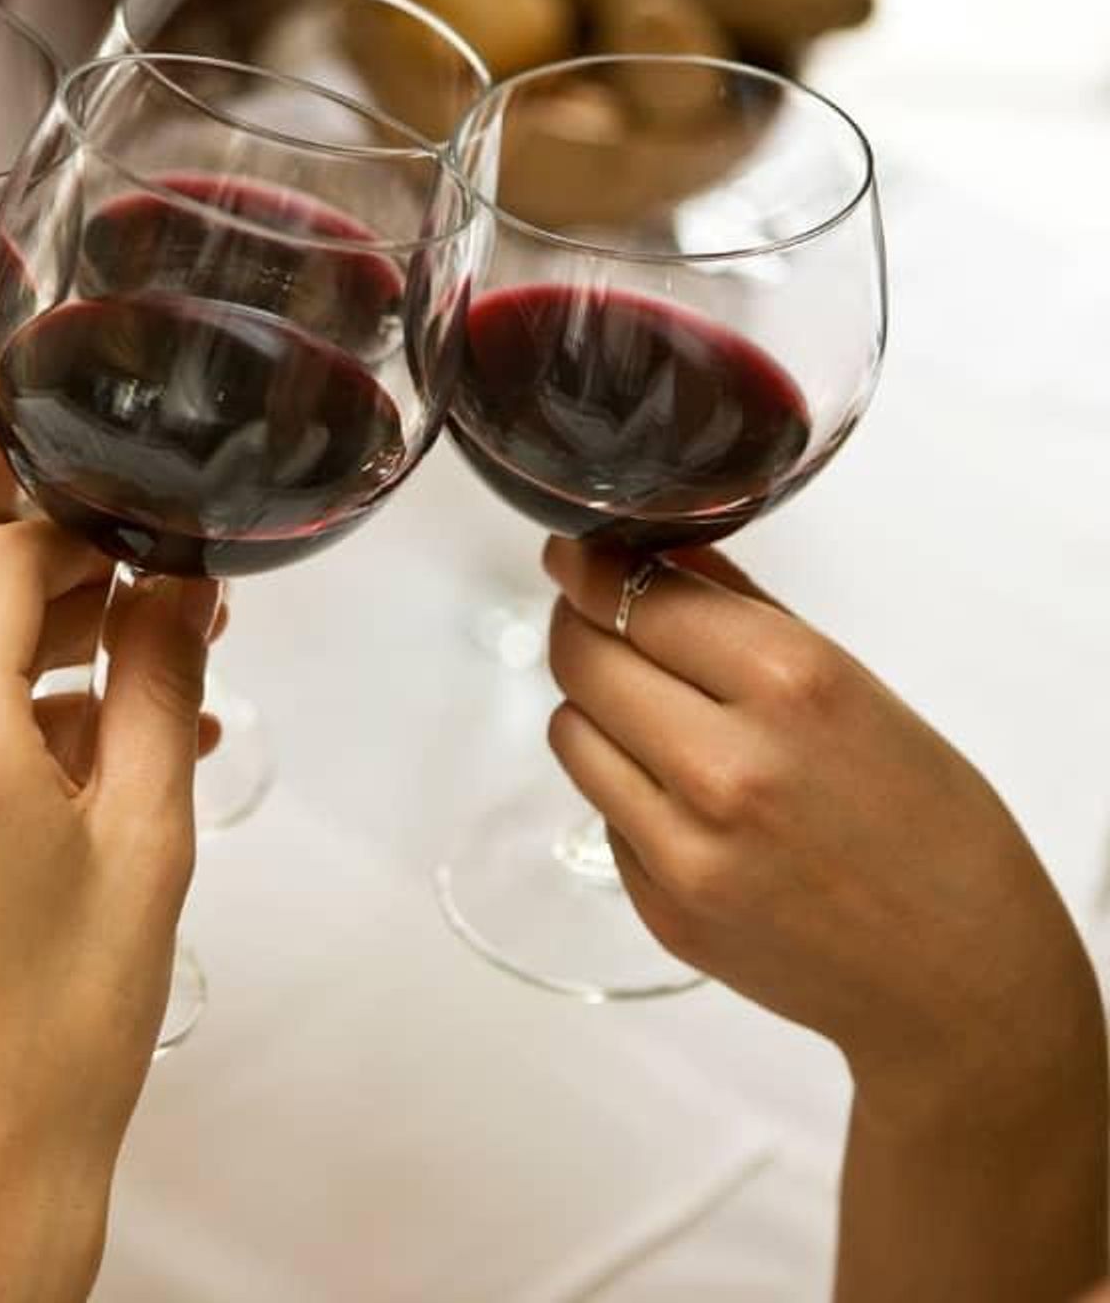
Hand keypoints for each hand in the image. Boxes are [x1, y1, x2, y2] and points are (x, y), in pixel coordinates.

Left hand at [0, 521, 218, 1302]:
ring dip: (33, 701)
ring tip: (134, 752)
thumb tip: (171, 589)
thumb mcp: (147, 841)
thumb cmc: (61, 1032)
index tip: (131, 553)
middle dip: (70, 628)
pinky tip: (56, 805)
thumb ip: (158, 688)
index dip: (72, 539)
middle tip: (162, 650)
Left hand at [540, 537, 1103, 1122]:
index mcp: (793, 686)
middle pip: (583, 659)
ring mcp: (686, 847)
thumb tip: (650, 551)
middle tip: (597, 622)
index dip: (590, 570)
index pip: (636, 597)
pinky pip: (601, 810)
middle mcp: (728, 766)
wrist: (958, 977)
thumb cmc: (927, 823)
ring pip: (570, 731)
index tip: (577, 557)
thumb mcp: (856, 689)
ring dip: (594, 708)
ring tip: (648, 712)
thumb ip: (742, 612)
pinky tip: (687, 800)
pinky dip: (625, 789)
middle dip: (581, 628)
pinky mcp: (661, 907)